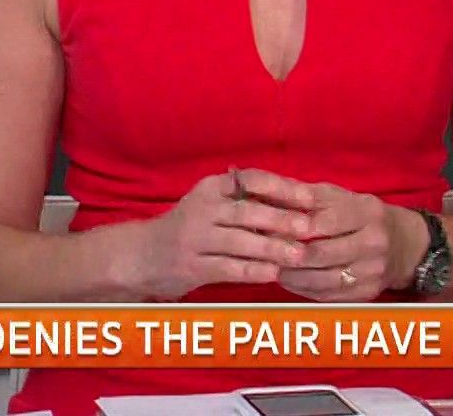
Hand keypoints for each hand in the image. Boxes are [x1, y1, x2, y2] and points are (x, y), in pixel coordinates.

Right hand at [124, 169, 314, 300]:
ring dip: (272, 248)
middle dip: (282, 219)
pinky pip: (227, 268)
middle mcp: (201, 209)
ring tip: (298, 254)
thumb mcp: (212, 205)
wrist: (141, 256)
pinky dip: (252, 271)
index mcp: (212, 187)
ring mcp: (193, 238)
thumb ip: (247, 201)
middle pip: (247, 211)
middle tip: (310, 228)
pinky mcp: (189, 266)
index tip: (311, 197)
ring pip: (240, 241)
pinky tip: (273, 273)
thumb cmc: (190, 228)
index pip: (252, 179)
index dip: (283, 188)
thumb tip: (300, 202)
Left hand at [255, 181, 425, 301]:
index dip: (288, 226)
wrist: (407, 245)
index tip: (262, 226)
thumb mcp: (337, 196)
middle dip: (283, 254)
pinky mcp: (365, 295)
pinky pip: (324, 295)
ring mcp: (371, 272)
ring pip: (318, 280)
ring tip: (268, 266)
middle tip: (259, 251)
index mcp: (366, 212)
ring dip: (287, 275)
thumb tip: (252, 181)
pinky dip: (300, 289)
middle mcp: (373, 243)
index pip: (320, 222)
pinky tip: (287, 279)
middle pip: (317, 254)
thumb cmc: (361, 214)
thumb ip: (299, 192)